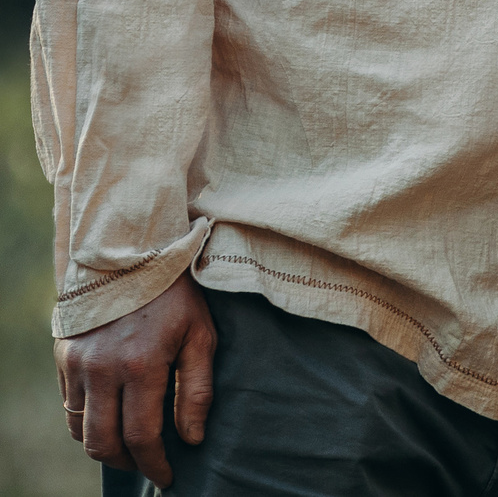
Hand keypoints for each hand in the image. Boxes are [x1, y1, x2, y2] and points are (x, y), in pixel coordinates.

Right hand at [56, 273, 216, 484]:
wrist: (132, 255)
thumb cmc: (176, 296)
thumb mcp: (201, 335)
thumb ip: (198, 390)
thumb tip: (191, 439)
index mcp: (140, 366)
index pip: (142, 436)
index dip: (154, 464)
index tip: (167, 476)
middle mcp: (102, 370)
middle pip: (103, 443)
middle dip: (127, 463)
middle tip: (148, 464)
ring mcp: (77, 365)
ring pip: (80, 430)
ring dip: (104, 446)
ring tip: (130, 446)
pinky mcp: (63, 359)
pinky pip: (70, 407)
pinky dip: (88, 422)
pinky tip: (112, 417)